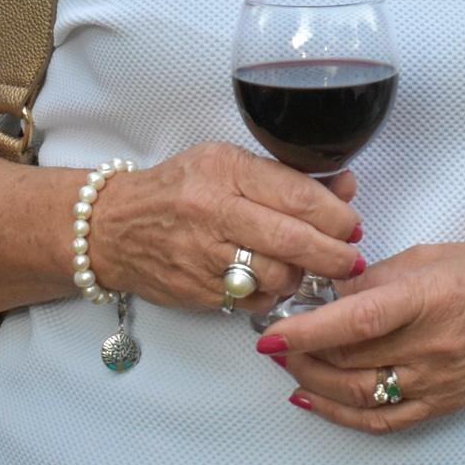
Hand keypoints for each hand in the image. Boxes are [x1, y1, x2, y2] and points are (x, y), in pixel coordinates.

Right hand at [85, 142, 362, 312]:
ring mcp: (204, 255)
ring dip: (302, 276)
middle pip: (294, 240)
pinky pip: (254, 300)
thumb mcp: (226, 164)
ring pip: (278, 276)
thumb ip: (285, 178)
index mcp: (225, 170)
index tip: (352, 225)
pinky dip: (272, 294)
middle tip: (351, 259)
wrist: (112, 227)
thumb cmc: (176, 189)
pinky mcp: (199, 291)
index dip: (336, 215)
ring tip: (304, 267)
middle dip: (334, 254)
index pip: (297, 195)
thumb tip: (344, 188)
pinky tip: (270, 281)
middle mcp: (213, 211)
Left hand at [256, 242, 464, 431]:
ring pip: (356, 395)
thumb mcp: (435, 255)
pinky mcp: (442, 404)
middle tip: (274, 335)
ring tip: (288, 362)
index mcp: (429, 299)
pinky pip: (382, 420)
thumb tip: (333, 292)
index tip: (271, 330)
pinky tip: (314, 399)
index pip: (356, 322)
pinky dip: (341, 414)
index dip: (307, 330)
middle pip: (347, 361)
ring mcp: (436, 382)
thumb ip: (380, 276)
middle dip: (299, 352)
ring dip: (312, 382)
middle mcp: (431, 347)